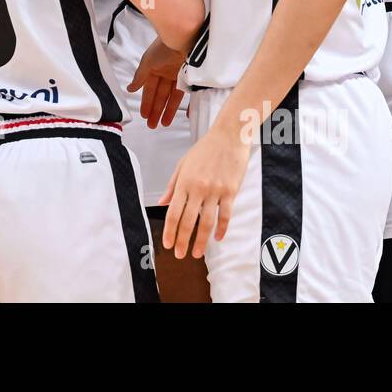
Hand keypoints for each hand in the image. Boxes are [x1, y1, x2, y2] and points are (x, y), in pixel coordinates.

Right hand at [128, 35, 185, 127]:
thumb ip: (140, 77)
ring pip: (172, 97)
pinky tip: (184, 115)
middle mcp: (166, 73)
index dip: (147, 103)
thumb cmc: (163, 47)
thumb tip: (130, 88)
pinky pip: (187, 94)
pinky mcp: (190, 78)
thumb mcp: (147, 63)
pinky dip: (187, 104)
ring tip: (163, 124)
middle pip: (160, 96)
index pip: (149, 90)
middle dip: (155, 110)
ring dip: (168, 110)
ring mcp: (179, 76)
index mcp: (154, 69)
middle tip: (152, 125)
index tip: (144, 115)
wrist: (184, 39)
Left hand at [160, 120, 251, 258]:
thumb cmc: (205, 149)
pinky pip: (225, 214)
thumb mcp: (183, 164)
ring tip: (197, 253)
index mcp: (184, 182)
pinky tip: (218, 238)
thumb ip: (172, 185)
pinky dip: (222, 229)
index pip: (173, 212)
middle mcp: (198, 188)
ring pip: (207, 222)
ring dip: (201, 240)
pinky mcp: (230, 191)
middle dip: (183, 241)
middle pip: (188, 221)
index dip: (169, 231)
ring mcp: (215, 191)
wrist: (228, 136)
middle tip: (180, 255)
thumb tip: (161, 203)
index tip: (167, 244)